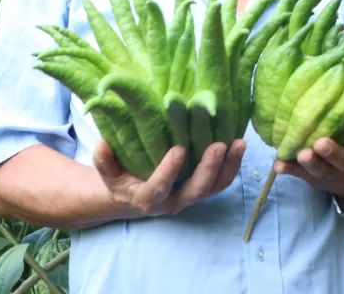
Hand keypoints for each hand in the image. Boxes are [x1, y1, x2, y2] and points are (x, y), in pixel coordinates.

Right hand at [94, 139, 245, 217]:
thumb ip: (103, 159)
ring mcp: (192, 195)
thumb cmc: (121, 178)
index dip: (168, 171)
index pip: (159, 189)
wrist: (134, 195)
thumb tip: (103, 144)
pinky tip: (240, 142)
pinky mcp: (204, 187)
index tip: (178, 149)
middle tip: (218, 145)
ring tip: (239, 142)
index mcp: (147, 198)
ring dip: (229, 166)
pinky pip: (222, 180)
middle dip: (209, 168)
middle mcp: (174, 200)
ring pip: (215, 187)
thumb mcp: (107, 171)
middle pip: (197, 191)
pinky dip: (233, 164)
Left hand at [274, 118, 343, 198]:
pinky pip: (300, 175)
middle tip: (321, 143)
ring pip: (321, 170)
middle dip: (332, 152)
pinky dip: (289, 169)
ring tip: (301, 154)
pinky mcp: (313, 180)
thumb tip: (340, 80)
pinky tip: (279, 164)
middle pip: (343, 159)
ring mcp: (330, 174)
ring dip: (310, 163)